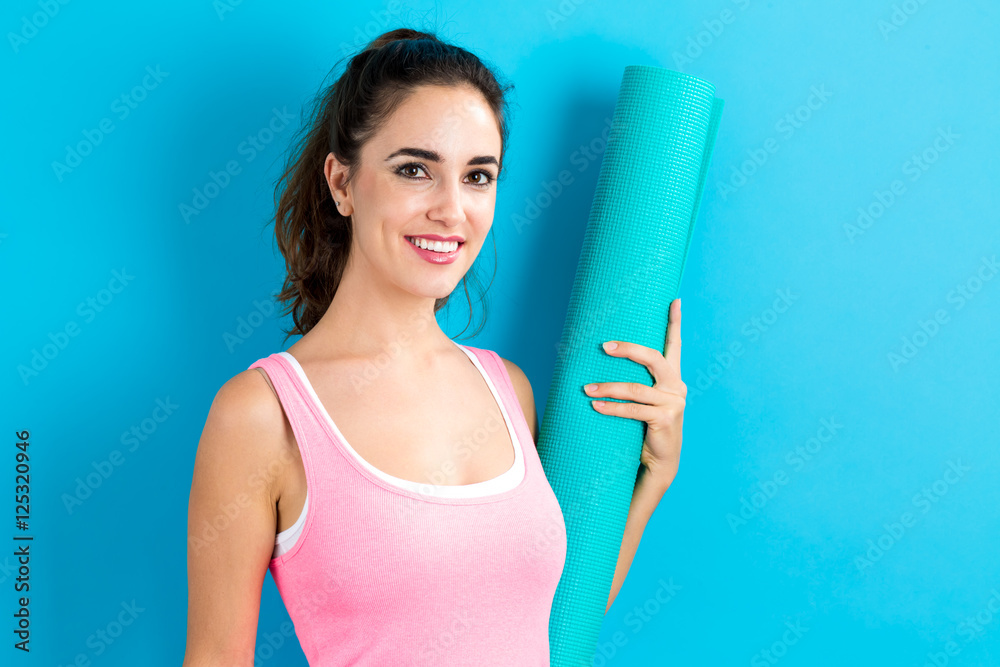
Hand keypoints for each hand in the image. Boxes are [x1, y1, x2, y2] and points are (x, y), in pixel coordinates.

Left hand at [584, 298, 685, 487]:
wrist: (659, 461)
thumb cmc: (645, 426)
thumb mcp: (644, 400)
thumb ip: (636, 382)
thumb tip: (602, 360)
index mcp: (673, 377)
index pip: (675, 345)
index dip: (675, 323)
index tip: (675, 301)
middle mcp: (676, 386)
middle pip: (653, 358)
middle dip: (628, 349)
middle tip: (604, 346)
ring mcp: (673, 402)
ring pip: (636, 388)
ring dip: (608, 387)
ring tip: (585, 388)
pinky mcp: (665, 419)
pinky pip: (633, 409)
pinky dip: (612, 407)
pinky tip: (595, 404)